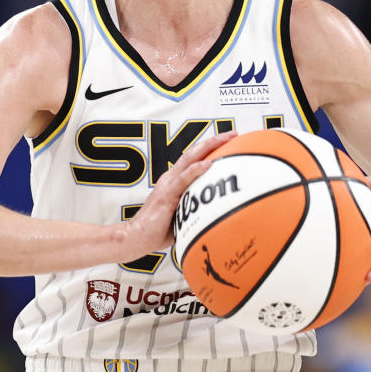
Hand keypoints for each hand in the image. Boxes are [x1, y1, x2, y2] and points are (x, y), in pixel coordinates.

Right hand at [120, 131, 237, 261]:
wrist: (136, 237)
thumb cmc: (158, 230)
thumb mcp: (182, 217)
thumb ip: (196, 211)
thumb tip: (217, 215)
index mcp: (174, 181)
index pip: (194, 159)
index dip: (210, 147)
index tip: (229, 141)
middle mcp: (171, 178)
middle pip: (194, 152)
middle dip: (214, 141)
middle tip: (233, 133)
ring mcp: (168, 184)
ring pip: (190, 159)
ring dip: (208, 147)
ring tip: (226, 140)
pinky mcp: (166, 195)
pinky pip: (183, 180)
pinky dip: (196, 170)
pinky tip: (208, 164)